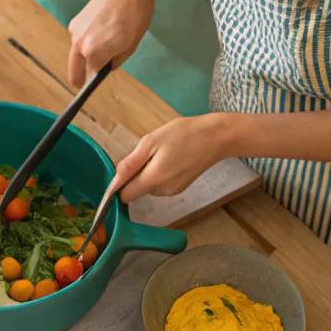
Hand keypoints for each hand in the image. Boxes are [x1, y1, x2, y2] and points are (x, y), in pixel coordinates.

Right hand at [67, 0, 159, 87]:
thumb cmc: (136, 16)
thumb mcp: (130, 45)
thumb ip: (114, 61)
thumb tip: (105, 66)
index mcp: (92, 51)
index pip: (90, 74)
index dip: (95, 78)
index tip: (92, 85)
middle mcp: (78, 41)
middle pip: (76, 65)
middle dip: (80, 73)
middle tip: (83, 81)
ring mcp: (75, 28)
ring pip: (77, 50)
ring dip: (85, 53)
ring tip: (105, 45)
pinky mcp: (77, 17)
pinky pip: (80, 37)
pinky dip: (87, 39)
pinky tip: (103, 31)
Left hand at [114, 115, 231, 200]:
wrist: (215, 137)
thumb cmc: (183, 134)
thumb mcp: (151, 142)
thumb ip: (131, 163)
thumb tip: (114, 181)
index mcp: (153, 180)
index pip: (125, 196)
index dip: (120, 183)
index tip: (126, 167)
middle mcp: (163, 191)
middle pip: (137, 190)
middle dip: (136, 174)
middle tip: (150, 153)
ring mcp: (173, 191)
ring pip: (148, 186)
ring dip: (148, 172)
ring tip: (163, 153)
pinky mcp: (180, 188)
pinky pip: (160, 184)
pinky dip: (160, 173)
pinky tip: (171, 158)